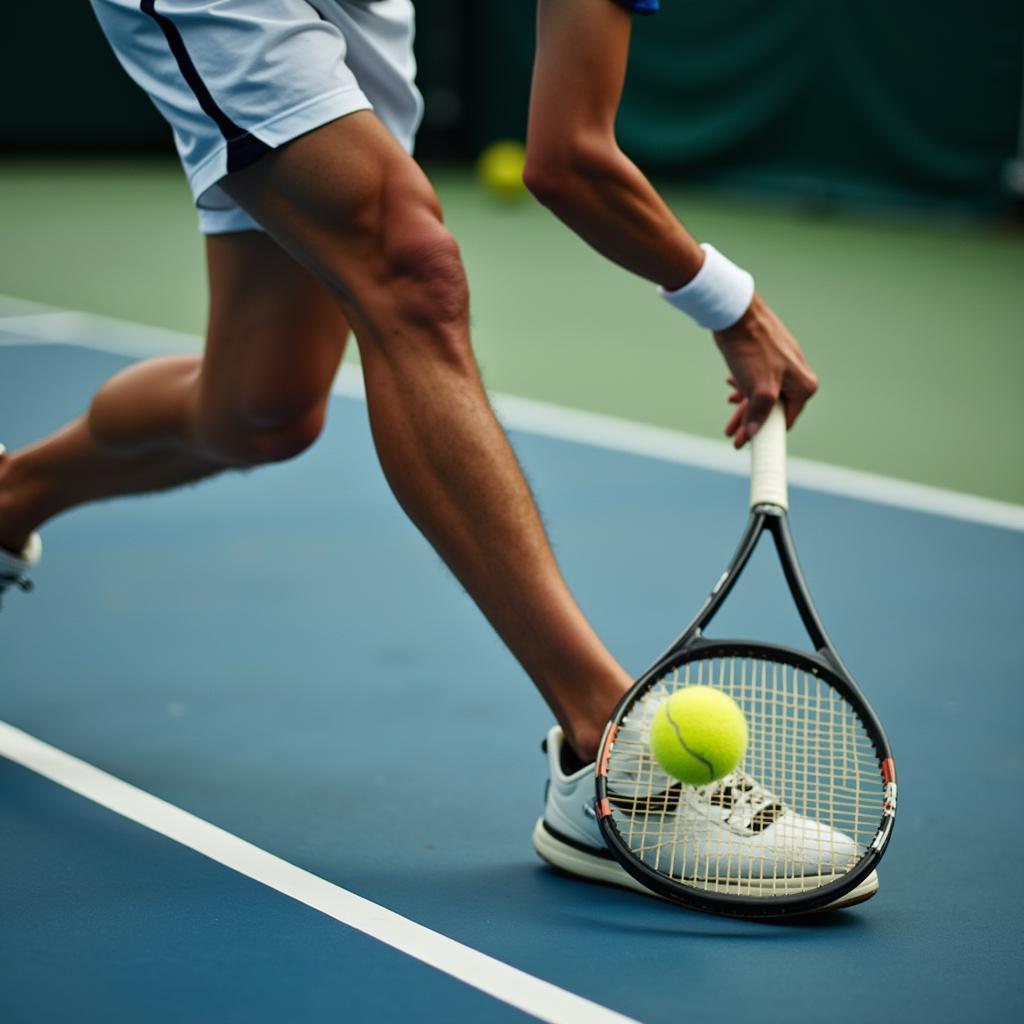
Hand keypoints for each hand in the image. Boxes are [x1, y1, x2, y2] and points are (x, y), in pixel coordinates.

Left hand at [713, 294, 818, 447]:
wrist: (736, 315)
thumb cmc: (753, 350)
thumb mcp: (759, 389)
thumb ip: (758, 414)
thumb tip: (753, 433)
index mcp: (804, 385)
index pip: (786, 419)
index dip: (768, 433)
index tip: (753, 446)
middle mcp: (796, 375)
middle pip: (773, 408)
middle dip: (751, 423)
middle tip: (734, 437)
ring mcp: (781, 364)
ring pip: (762, 394)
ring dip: (745, 409)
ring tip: (729, 425)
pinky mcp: (766, 356)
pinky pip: (756, 380)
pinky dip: (744, 389)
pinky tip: (731, 392)